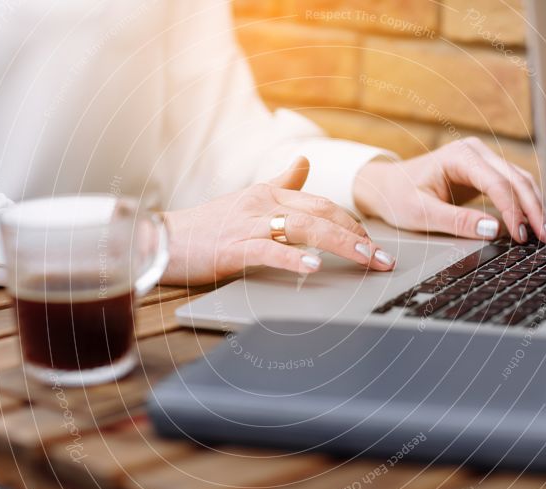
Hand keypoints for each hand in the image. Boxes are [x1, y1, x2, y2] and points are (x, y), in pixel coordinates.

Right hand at [160, 157, 395, 285]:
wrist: (161, 240)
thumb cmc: (206, 227)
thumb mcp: (247, 200)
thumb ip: (281, 184)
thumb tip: (305, 163)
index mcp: (269, 194)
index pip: (322, 204)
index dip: (352, 222)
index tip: (373, 243)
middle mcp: (263, 205)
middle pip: (322, 214)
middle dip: (359, 236)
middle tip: (383, 258)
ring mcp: (248, 226)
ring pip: (305, 229)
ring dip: (342, 245)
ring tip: (367, 260)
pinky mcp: (232, 249)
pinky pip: (270, 252)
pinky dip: (294, 260)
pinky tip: (315, 268)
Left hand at [353, 137, 545, 243]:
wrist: (388, 186)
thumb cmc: (399, 196)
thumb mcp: (422, 213)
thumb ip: (457, 221)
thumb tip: (493, 230)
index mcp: (460, 156)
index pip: (498, 183)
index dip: (513, 210)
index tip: (521, 235)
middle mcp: (476, 152)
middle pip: (517, 180)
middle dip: (533, 209)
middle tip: (545, 237)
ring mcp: (483, 161)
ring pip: (520, 182)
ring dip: (534, 207)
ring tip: (544, 234)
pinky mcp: (486, 173)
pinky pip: (513, 187)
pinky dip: (525, 205)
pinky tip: (533, 225)